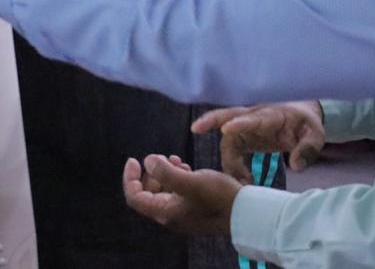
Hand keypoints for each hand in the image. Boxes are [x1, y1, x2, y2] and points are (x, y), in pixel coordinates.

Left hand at [123, 155, 240, 235]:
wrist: (245, 213)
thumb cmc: (218, 197)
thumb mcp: (190, 181)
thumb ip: (166, 172)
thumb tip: (148, 161)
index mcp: (165, 212)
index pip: (135, 197)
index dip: (129, 178)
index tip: (133, 159)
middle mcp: (171, 215)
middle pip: (147, 194)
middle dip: (149, 173)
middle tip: (161, 158)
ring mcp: (183, 213)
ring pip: (162, 191)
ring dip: (164, 174)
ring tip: (175, 160)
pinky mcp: (194, 209)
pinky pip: (177, 192)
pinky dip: (176, 178)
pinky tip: (186, 167)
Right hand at [192, 101, 324, 182]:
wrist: (302, 117)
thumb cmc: (306, 124)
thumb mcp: (315, 135)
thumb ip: (308, 149)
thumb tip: (296, 166)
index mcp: (271, 115)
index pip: (254, 118)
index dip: (240, 124)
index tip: (226, 129)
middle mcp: (254, 117)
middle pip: (228, 115)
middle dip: (211, 120)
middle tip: (195, 128)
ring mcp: (247, 126)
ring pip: (227, 139)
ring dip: (228, 161)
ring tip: (240, 181)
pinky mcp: (244, 137)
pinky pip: (230, 148)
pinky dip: (230, 164)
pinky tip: (239, 178)